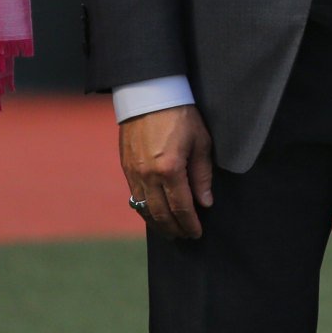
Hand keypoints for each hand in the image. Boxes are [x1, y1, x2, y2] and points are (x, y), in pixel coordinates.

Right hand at [120, 104, 213, 239]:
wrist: (149, 95)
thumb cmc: (181, 114)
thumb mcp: (200, 142)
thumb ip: (202, 175)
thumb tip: (205, 202)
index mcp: (170, 169)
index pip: (181, 207)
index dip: (190, 223)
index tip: (197, 233)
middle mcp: (148, 176)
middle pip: (161, 213)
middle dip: (174, 229)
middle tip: (185, 237)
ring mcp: (134, 173)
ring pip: (144, 209)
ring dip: (158, 224)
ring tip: (170, 232)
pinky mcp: (126, 168)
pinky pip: (134, 197)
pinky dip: (145, 211)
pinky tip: (154, 214)